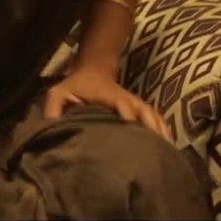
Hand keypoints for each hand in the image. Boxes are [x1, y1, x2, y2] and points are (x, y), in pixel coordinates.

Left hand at [43, 65, 166, 140]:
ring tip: (168, 150)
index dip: (128, 115)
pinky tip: (169, 144)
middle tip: (157, 146)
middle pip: (144, 110)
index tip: (133, 129)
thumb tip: (51, 125)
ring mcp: (135, 103)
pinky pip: (155, 118)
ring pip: (153, 115)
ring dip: (161, 130)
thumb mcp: (59, 92)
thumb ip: (53, 107)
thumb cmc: (75, 85)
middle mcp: (127, 99)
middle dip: (152, 126)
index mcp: (109, 95)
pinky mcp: (139, 108)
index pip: (122, 104)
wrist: (92, 70)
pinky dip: (164, 128)